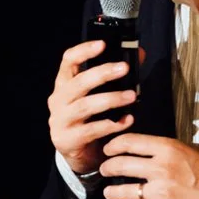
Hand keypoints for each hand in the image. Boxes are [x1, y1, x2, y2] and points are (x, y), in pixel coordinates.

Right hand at [46, 39, 138, 175]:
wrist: (78, 154)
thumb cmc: (90, 119)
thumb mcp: (99, 95)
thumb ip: (118, 76)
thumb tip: (140, 54)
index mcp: (64, 84)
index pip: (68, 61)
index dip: (84, 50)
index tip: (103, 44)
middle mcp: (58, 100)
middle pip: (78, 82)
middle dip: (102, 73)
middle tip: (125, 68)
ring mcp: (60, 121)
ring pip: (85, 106)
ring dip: (111, 99)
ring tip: (131, 96)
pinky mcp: (67, 140)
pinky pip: (91, 130)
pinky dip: (111, 125)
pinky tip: (127, 121)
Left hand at [98, 133, 198, 198]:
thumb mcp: (190, 150)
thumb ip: (165, 152)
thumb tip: (141, 154)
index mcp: (168, 148)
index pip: (129, 142)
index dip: (113, 145)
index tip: (108, 150)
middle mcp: (161, 168)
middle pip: (120, 165)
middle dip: (107, 168)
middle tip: (105, 170)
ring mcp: (161, 193)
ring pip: (123, 191)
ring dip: (112, 192)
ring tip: (110, 193)